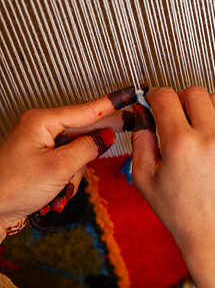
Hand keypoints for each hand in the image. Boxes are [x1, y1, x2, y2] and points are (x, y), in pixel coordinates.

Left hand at [0, 86, 142, 238]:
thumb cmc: (12, 187)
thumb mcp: (58, 167)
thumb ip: (88, 148)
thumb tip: (108, 136)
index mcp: (42, 122)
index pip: (86, 110)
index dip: (111, 104)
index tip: (130, 95)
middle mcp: (42, 128)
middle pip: (85, 129)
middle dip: (93, 148)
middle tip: (128, 127)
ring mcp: (43, 143)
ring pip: (79, 150)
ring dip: (76, 172)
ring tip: (61, 189)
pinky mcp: (44, 157)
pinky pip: (70, 162)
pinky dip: (68, 178)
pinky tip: (57, 192)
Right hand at [131, 86, 214, 287]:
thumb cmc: (179, 214)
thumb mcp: (145, 179)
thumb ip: (140, 141)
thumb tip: (142, 115)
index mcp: (181, 144)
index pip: (166, 97)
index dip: (153, 96)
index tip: (151, 103)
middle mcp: (210, 138)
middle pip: (195, 91)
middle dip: (178, 97)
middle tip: (172, 114)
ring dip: (200, 105)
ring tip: (191, 125)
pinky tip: (206, 146)